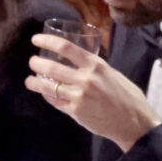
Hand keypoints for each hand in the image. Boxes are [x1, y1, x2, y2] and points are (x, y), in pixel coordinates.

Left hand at [25, 33, 161, 151]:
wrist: (132, 121)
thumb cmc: (126, 96)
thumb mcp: (112, 73)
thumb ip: (94, 69)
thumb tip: (78, 63)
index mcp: (96, 65)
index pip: (66, 48)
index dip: (48, 42)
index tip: (35, 39)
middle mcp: (86, 79)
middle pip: (52, 67)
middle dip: (37, 63)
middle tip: (32, 62)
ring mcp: (79, 96)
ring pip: (48, 87)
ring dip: (34, 82)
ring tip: (29, 80)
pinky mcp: (75, 112)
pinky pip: (55, 102)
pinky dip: (47, 96)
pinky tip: (43, 93)